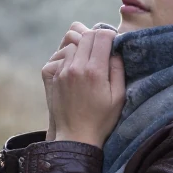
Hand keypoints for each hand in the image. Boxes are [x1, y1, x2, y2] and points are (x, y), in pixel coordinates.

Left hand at [41, 27, 124, 148]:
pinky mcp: (54, 76)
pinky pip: (63, 55)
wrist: (75, 137)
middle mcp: (77, 67)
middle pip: (86, 35)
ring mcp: (63, 71)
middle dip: (97, 38)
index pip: (102, 35)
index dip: (111, 36)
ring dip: (83, 46)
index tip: (115, 44)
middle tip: (104, 49)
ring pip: (73, 43)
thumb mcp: (118, 97)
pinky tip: (79, 67)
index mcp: (95, 71)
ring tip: (91, 59)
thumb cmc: (101, 120)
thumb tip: (116, 51)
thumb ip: (118, 70)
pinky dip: (72, 56)